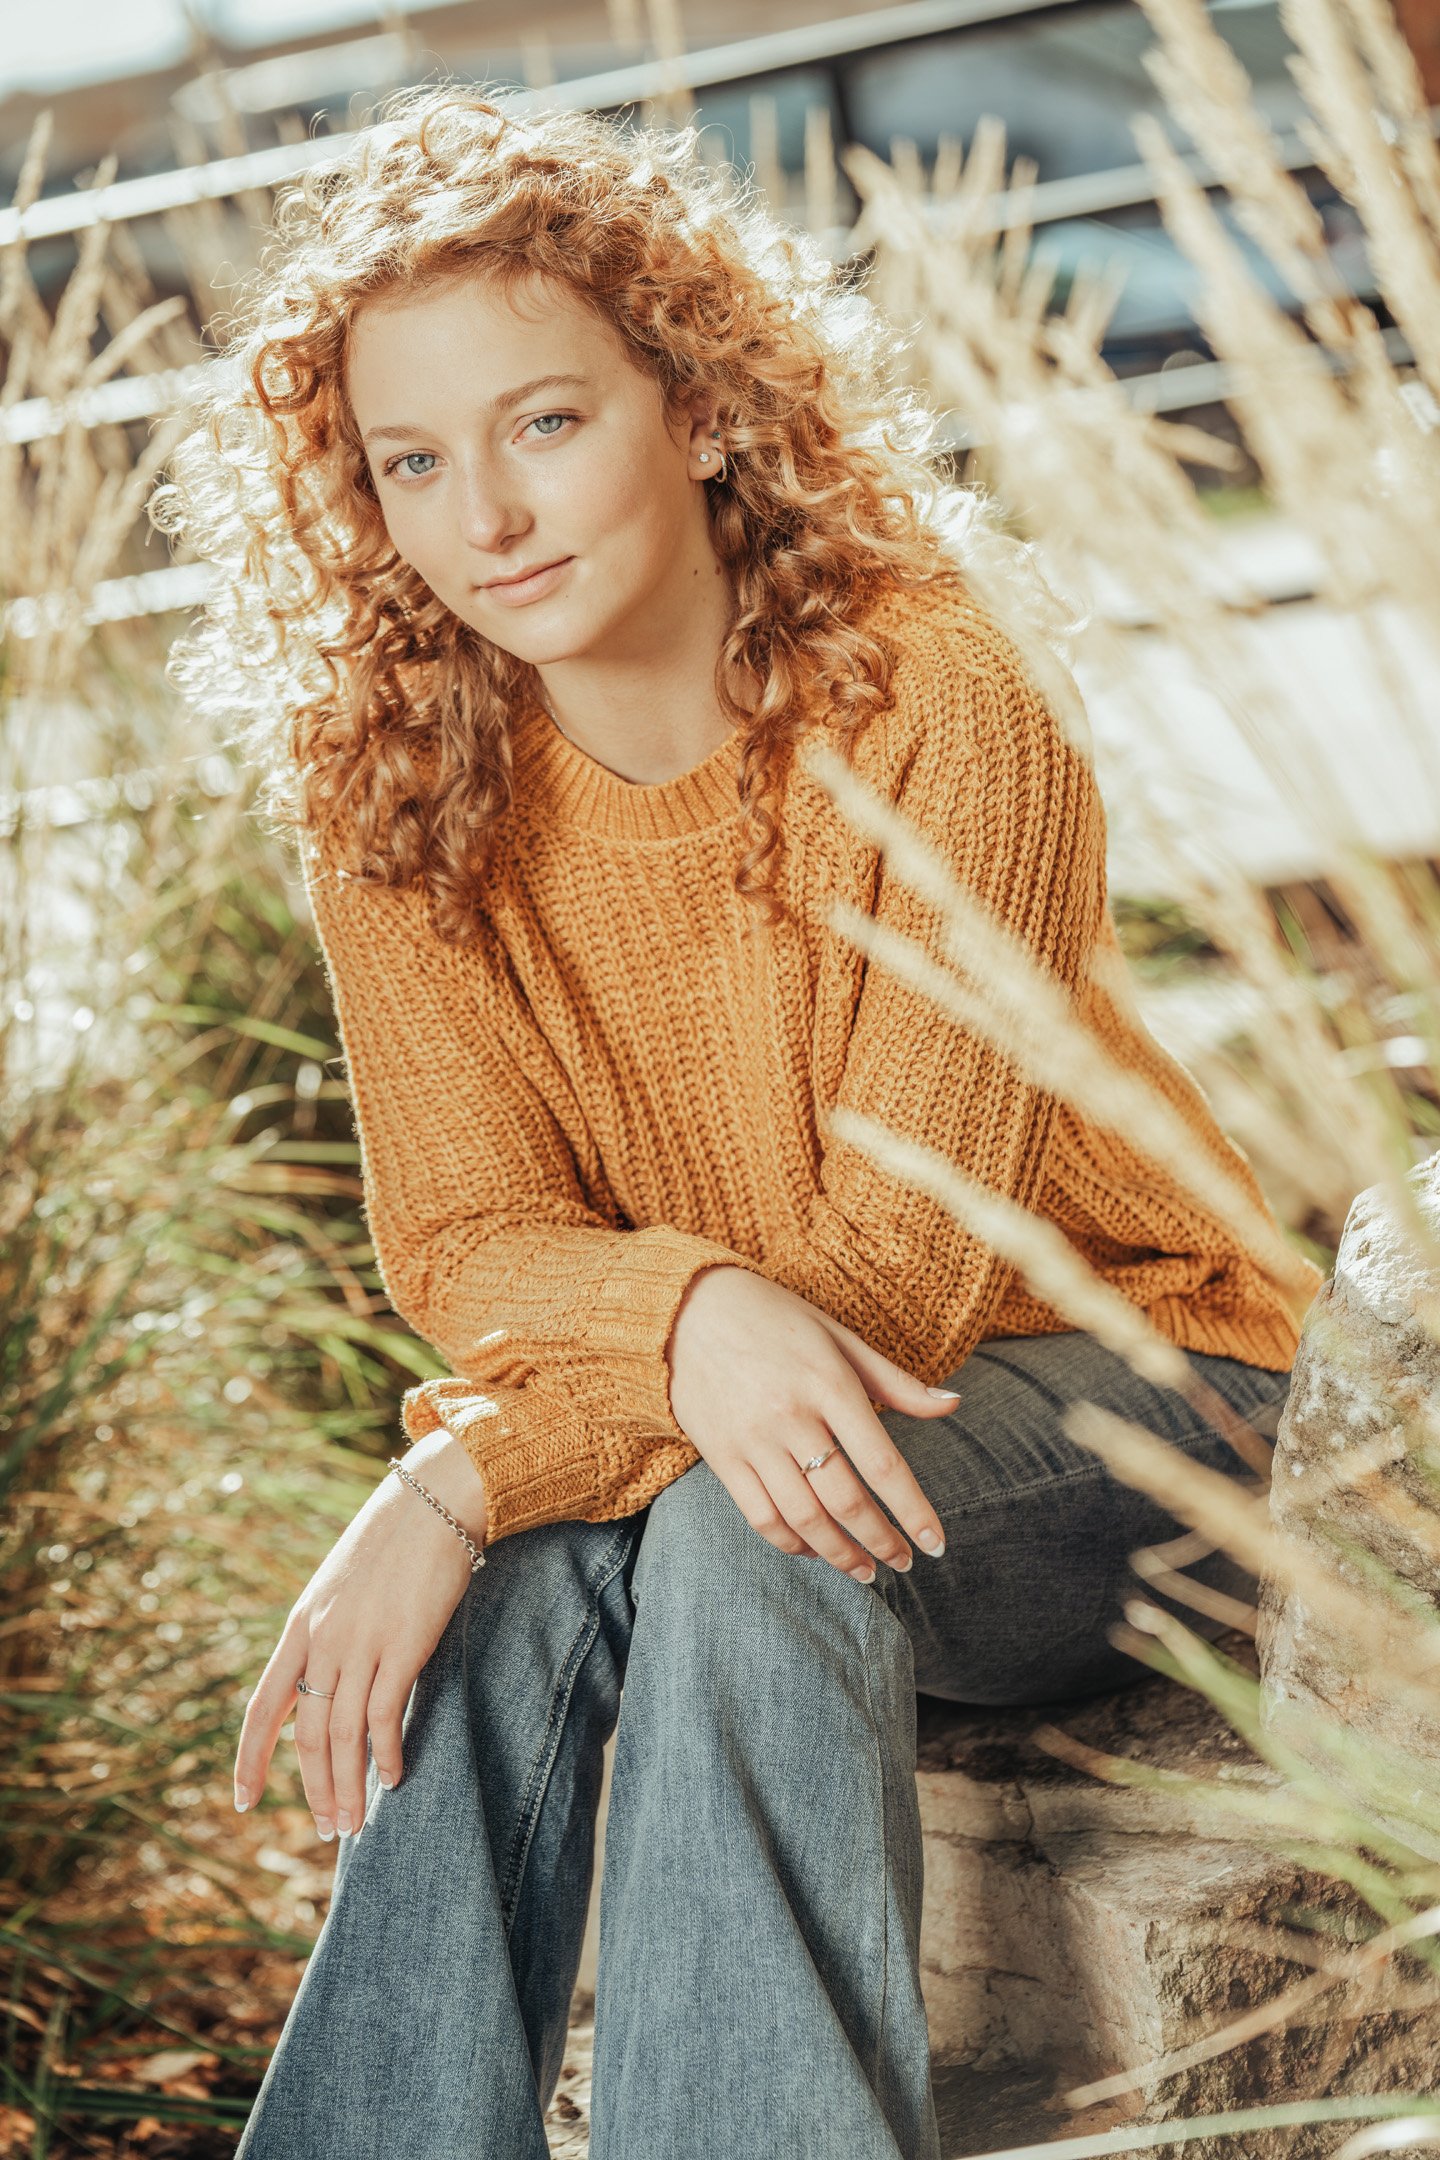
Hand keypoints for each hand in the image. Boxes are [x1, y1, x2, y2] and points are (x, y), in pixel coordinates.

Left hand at [232, 1431, 487, 1839]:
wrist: (433, 1499)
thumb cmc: (393, 1542)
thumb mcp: (341, 1587)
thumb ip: (328, 1633)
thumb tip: (323, 1682)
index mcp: (301, 1625)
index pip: (264, 1707)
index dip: (251, 1758)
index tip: (244, 1801)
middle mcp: (323, 1639)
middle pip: (307, 1734)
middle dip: (313, 1789)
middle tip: (326, 1829)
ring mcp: (362, 1642)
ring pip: (343, 1735)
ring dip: (348, 1787)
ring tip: (354, 1824)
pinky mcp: (404, 1644)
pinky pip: (385, 1715)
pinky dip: (386, 1753)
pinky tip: (393, 1777)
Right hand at [666, 1264, 953, 1579]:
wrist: (688, 1309)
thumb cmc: (775, 1319)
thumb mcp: (839, 1337)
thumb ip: (895, 1380)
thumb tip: (954, 1404)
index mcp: (830, 1384)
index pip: (882, 1463)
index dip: (913, 1510)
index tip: (936, 1542)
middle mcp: (792, 1416)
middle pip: (846, 1501)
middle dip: (882, 1541)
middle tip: (904, 1563)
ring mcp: (753, 1439)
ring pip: (804, 1518)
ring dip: (839, 1554)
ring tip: (865, 1571)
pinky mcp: (721, 1455)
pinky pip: (760, 1516)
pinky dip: (790, 1543)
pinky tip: (813, 1550)